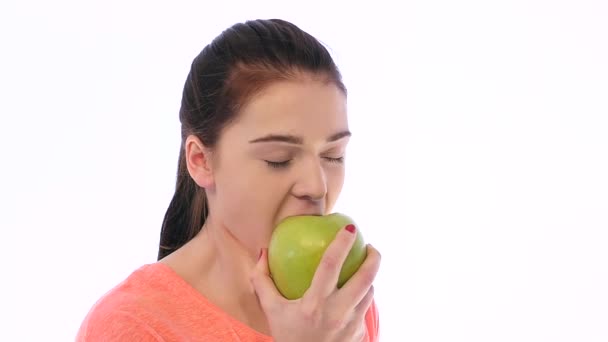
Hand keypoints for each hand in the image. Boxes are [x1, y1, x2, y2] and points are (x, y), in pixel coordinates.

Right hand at [250, 225, 380, 341]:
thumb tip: (262, 253)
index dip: (341, 244)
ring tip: (364, 267)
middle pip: (365, 278)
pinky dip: (361, 298)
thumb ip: (263, 281)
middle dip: (373, 258)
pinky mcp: (359, 334)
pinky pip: (364, 309)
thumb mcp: (272, 310)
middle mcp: (337, 313)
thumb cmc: (287, 336)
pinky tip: (355, 294)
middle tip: (370, 246)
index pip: (331, 265)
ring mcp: (351, 325)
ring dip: (369, 277)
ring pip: (369, 292)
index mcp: (315, 304)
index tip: (349, 229)